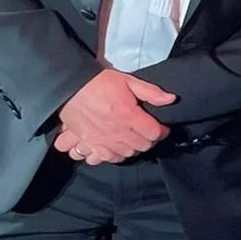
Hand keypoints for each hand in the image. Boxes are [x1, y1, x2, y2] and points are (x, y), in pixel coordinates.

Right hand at [54, 70, 175, 164]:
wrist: (69, 87)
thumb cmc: (98, 83)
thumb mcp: (128, 81)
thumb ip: (151, 92)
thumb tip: (171, 99)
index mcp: (129, 116)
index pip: (154, 133)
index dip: (161, 131)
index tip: (161, 127)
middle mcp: (118, 132)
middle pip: (143, 146)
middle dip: (149, 140)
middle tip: (146, 132)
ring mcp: (103, 140)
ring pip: (127, 154)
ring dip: (133, 148)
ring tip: (132, 139)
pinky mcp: (90, 144)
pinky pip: (106, 158)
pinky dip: (114, 155)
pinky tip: (115, 147)